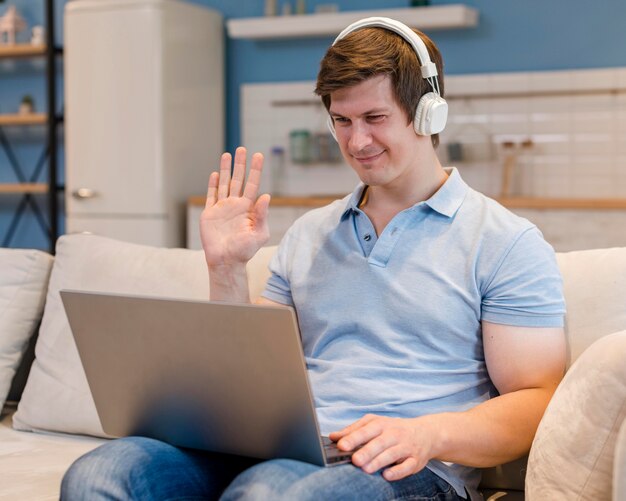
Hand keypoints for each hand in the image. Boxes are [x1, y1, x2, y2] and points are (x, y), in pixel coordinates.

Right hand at [200, 147, 270, 266]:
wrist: (226, 261)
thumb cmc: (245, 251)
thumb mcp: (259, 234)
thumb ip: (262, 215)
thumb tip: (266, 196)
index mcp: (248, 208)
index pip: (253, 184)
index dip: (256, 170)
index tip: (259, 156)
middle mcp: (236, 205)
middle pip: (238, 179)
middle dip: (240, 164)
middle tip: (242, 149)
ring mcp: (222, 208)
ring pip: (224, 184)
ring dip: (225, 169)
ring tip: (227, 154)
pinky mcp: (210, 214)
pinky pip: (211, 195)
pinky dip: (212, 184)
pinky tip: (214, 174)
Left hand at [329, 414, 437, 480]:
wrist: (426, 433)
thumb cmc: (393, 429)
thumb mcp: (374, 424)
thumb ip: (353, 430)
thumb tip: (333, 437)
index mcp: (381, 424)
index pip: (366, 430)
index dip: (353, 438)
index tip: (341, 445)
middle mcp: (394, 434)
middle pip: (379, 443)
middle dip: (366, 451)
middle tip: (354, 459)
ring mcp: (406, 447)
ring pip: (392, 454)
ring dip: (379, 461)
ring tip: (366, 469)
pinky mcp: (415, 460)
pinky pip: (407, 466)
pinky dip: (397, 471)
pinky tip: (386, 475)